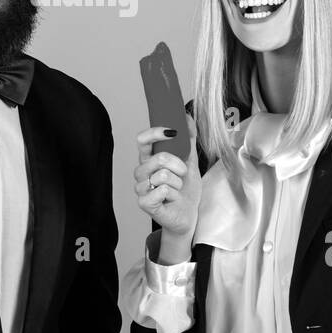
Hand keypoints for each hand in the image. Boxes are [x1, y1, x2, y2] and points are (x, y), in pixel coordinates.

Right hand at [133, 114, 200, 263]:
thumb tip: (187, 117)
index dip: (155, 133)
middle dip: (178, 165)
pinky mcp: (144, 203)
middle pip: (158, 157)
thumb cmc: (186, 190)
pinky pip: (161, 191)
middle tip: (182, 174)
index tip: (172, 132)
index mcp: (149, 159)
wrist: (188, 215)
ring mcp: (141, 187)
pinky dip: (173, 195)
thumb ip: (188, 140)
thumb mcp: (190, 161)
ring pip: (162, 175)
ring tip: (177, 190)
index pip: (142, 140)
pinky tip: (171, 200)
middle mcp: (142, 172)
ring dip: (178, 183)